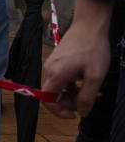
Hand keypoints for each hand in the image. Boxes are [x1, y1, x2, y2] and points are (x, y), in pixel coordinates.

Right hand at [42, 0, 113, 117]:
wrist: (89, 26)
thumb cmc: (92, 49)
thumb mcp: (95, 77)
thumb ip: (87, 97)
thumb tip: (81, 112)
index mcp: (56, 75)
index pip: (46, 100)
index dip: (58, 112)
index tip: (74, 115)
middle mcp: (49, 70)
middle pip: (51, 95)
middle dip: (68, 103)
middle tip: (87, 103)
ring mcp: (52, 64)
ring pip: (57, 87)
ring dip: (71, 94)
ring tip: (90, 92)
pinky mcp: (57, 60)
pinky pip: (60, 79)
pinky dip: (71, 85)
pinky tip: (85, 82)